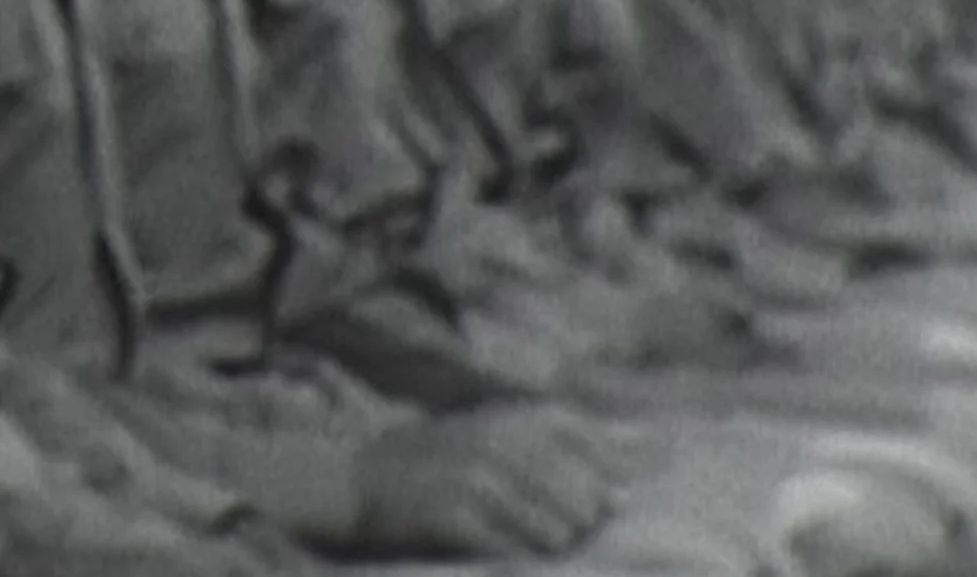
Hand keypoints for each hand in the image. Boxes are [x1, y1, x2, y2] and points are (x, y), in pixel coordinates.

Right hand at [345, 410, 618, 558]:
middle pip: (583, 498)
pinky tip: (501, 552)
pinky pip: (514, 552)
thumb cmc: (431, 465)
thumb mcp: (486, 435)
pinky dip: (517, 559)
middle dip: (577, 524)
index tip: (600, 498)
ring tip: (525, 542)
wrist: (351, 484)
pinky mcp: (454, 517)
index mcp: (509, 417)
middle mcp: (496, 441)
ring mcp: (475, 479)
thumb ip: (552, 449)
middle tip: (552, 531)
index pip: (589, 440)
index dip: (604, 475)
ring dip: (548, 548)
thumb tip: (626, 491)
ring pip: (555, 532)